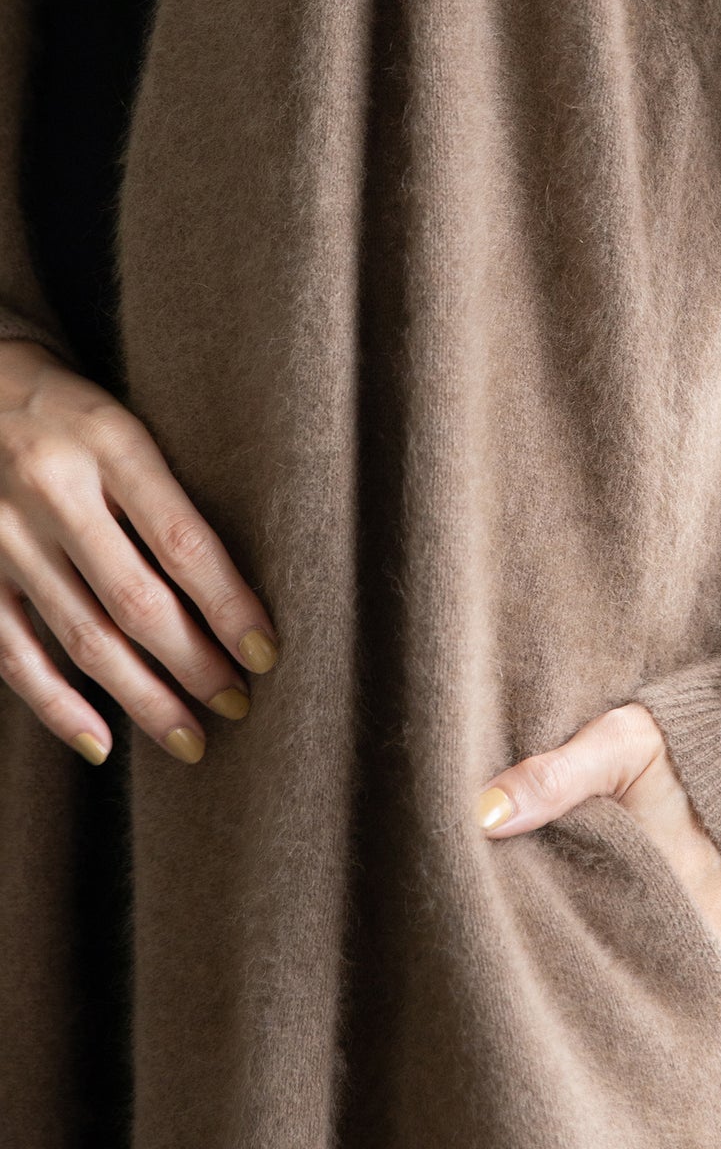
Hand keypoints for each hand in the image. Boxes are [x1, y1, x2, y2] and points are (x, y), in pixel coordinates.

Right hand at [0, 338, 278, 765]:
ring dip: (142, 698)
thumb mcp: (128, 420)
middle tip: (238, 705)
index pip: (183, 540)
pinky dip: (57, 705)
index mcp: (110, 442)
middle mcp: (54, 489)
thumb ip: (169, 492)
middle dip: (194, 664)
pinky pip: (13, 653)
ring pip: (83, 638)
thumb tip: (235, 590)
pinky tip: (100, 741)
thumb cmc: (74, 408)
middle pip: (136, 601)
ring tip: (189, 738)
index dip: (230, 605)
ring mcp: (3, 534)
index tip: (267, 652)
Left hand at [475, 699, 720, 983]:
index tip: (506, 945)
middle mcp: (686, 928)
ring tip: (589, 982)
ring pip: (657, 991)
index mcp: (643, 881)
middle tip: (538, 973)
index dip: (537, 945)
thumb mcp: (622, 742)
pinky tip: (644, 980)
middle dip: (579, 972)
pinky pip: (705, 994)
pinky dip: (674, 990)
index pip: (571, 941)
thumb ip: (553, 777)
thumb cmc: (703, 736)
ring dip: (626, 983)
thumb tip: (479, 815)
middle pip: (613, 973)